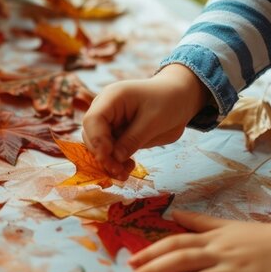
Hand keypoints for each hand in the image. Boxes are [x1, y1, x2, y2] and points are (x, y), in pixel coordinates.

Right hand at [82, 64, 208, 178]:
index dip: (96, 140)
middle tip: (118, 171)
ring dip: (108, 162)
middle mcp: (105, 109)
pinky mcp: (116, 134)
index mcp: (112, 98)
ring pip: (98, 146)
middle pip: (91, 135)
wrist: (179, 98)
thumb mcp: (154, 120)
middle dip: (102, 155)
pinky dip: (116, 162)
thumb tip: (115, 158)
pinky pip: (110, 151)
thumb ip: (133, 139)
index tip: (107, 158)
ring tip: (124, 173)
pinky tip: (127, 169)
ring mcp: (110, 122)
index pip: (93, 120)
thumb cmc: (168, 101)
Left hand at [127, 211, 270, 271]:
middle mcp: (222, 254)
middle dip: (153, 270)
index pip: (176, 243)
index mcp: (214, 239)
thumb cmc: (264, 238)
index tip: (130, 261)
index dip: (152, 251)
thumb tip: (174, 214)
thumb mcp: (229, 225)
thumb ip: (200, 222)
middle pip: (182, 259)